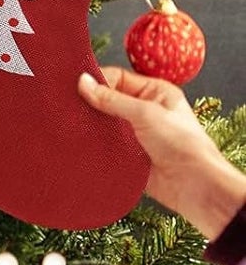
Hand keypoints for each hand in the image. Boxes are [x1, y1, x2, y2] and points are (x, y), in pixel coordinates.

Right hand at [79, 67, 245, 236]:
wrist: (195, 187)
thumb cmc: (183, 145)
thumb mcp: (146, 114)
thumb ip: (112, 99)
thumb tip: (82, 82)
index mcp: (155, 92)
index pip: (117, 77)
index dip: (97, 80)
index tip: (76, 86)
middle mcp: (144, 110)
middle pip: (107, 99)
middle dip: (90, 103)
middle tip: (69, 105)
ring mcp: (134, 132)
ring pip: (103, 122)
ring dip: (91, 124)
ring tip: (73, 124)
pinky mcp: (126, 153)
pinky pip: (104, 143)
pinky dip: (93, 142)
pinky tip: (80, 141)